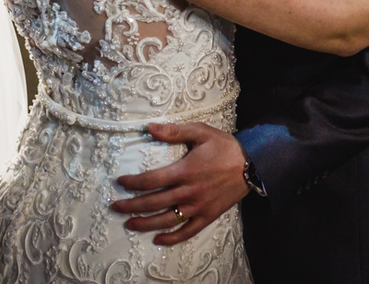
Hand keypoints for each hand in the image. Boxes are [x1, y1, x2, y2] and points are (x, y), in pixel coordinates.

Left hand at [111, 121, 249, 245]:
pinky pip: (187, 231)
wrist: (253, 164)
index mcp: (184, 170)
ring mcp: (198, 206)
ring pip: (166, 220)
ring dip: (145, 223)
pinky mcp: (207, 216)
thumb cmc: (225, 147)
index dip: (133, 183)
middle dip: (131, 205)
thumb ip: (174, 131)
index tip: (121, 182)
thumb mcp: (201, 132)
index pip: (151, 180)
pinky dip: (172, 238)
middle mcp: (188, 192)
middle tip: (115, 206)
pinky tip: (158, 239)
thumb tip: (149, 128)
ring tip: (129, 223)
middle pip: (153, 203)